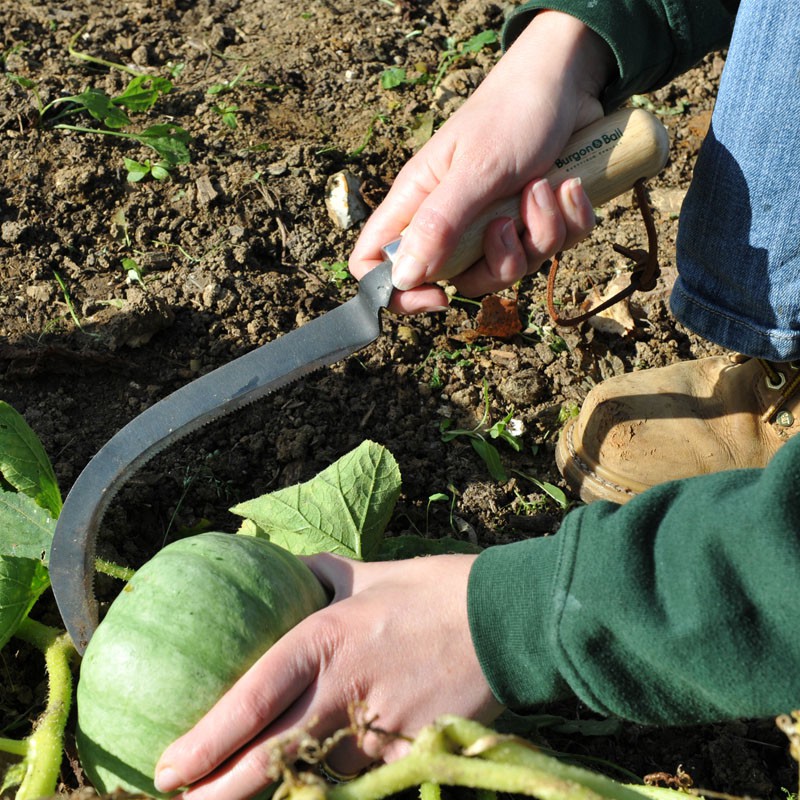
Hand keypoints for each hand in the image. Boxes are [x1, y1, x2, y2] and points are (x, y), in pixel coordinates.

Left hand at [154, 553, 502, 799]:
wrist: (506, 620)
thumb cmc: (434, 590)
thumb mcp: (368, 571)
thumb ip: (319, 573)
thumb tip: (287, 568)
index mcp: (326, 638)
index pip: (252, 700)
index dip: (205, 742)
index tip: (168, 769)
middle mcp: (344, 689)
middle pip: (269, 759)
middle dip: (218, 795)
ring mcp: (379, 729)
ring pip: (315, 775)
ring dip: (282, 787)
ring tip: (244, 793)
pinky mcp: (410, 755)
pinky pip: (363, 777)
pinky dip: (338, 780)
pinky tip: (325, 777)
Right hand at [349, 11, 613, 313]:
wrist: (568, 79)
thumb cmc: (511, 112)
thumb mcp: (474, 170)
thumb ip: (437, 226)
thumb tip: (402, 280)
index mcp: (418, 204)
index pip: (376, 264)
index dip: (398, 293)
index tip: (437, 294)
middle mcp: (451, 220)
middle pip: (460, 281)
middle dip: (498, 262)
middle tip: (508, 222)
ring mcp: (495, 223)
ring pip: (512, 268)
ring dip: (540, 232)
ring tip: (545, 186)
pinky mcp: (534, 219)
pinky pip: (553, 248)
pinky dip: (569, 221)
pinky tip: (569, 186)